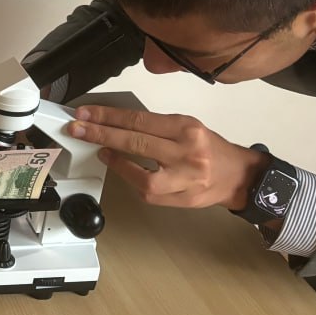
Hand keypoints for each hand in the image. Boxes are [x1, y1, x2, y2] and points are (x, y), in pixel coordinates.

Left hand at [66, 105, 267, 208]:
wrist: (237, 176)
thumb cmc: (208, 147)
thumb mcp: (185, 126)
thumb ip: (154, 126)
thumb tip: (115, 123)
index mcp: (186, 128)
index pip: (138, 120)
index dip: (107, 117)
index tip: (84, 114)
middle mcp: (186, 153)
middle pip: (136, 142)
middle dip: (101, 135)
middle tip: (77, 129)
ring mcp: (185, 180)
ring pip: (142, 174)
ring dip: (115, 162)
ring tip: (99, 150)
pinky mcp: (181, 200)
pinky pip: (148, 192)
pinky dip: (131, 179)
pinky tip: (122, 169)